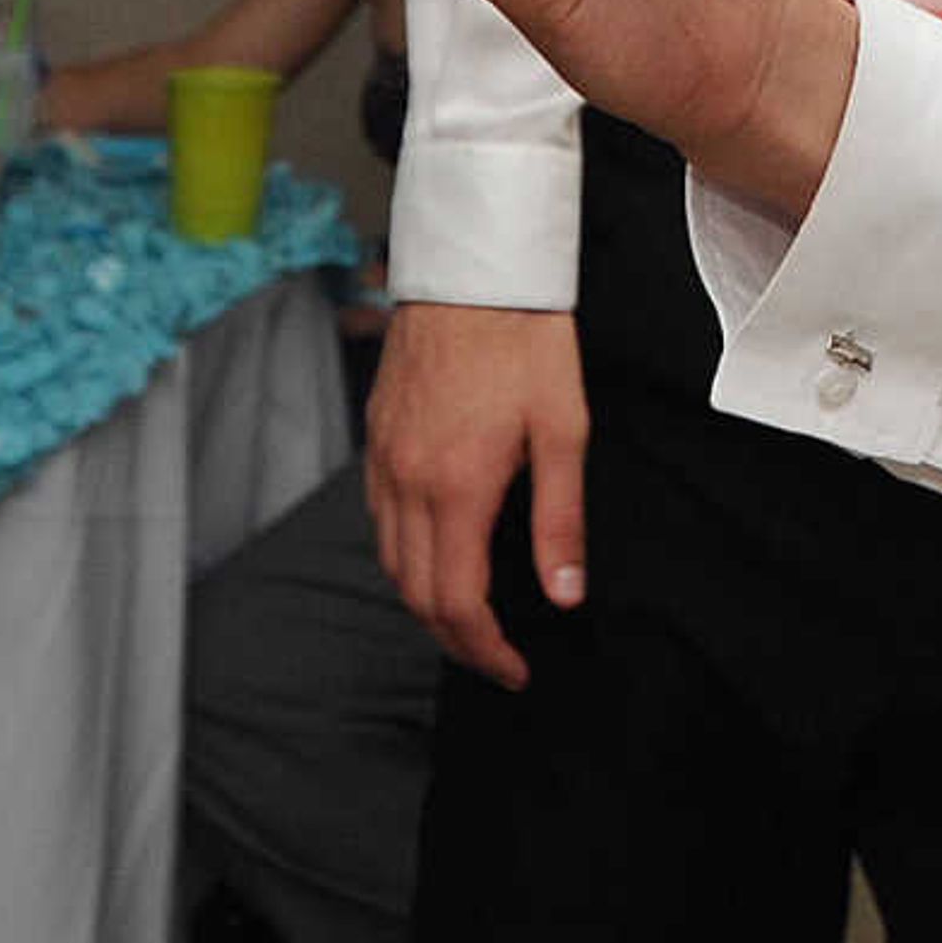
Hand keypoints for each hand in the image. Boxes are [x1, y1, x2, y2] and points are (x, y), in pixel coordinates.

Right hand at [365, 301, 589, 687]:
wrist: (473, 272)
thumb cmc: (527, 341)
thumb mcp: (564, 430)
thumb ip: (560, 519)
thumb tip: (565, 594)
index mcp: (455, 488)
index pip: (456, 601)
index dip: (484, 649)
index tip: (515, 670)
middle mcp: (405, 483)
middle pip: (416, 593)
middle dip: (455, 638)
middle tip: (498, 657)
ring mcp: (383, 461)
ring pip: (390, 561)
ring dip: (426, 601)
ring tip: (472, 618)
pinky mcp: (376, 439)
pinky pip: (379, 520)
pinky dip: (405, 556)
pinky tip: (438, 552)